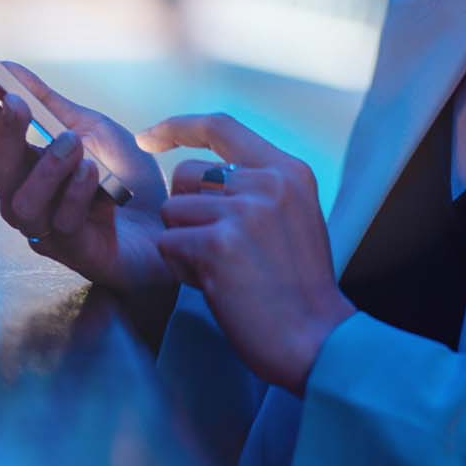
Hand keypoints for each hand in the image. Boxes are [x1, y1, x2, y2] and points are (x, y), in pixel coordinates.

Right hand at [0, 38, 174, 300]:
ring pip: (21, 200)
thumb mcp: (91, 128)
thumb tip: (6, 67)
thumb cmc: (127, 181)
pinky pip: (62, 222)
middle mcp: (23, 194)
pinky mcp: (72, 252)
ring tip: (73, 144)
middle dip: (2, 130)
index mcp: (23, 160)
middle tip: (14, 100)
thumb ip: (49, 103)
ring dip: (47, 166)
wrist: (171, 228)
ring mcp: (43, 227)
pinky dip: (79, 193)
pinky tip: (96, 176)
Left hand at [140, 113, 353, 392]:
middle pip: (183, 174)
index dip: (177, 127)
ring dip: (184, 245)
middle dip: (184, 212)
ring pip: (172, 212)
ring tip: (222, 271)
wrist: (317, 338)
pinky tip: (215, 286)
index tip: (147, 137)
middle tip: (218, 250)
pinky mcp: (218, 244)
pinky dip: (181, 269)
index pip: (221, 126)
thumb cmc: (299, 288)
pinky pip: (168, 244)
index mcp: (288, 172)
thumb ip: (257, 189)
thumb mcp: (294, 217)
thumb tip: (201, 176)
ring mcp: (244, 211)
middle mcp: (267, 182)